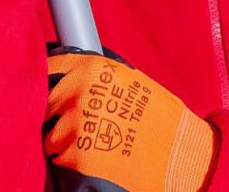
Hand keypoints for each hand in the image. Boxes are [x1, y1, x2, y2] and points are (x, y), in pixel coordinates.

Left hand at [45, 48, 217, 191]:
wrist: (181, 152)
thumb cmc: (160, 116)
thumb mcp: (129, 80)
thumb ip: (96, 77)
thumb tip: (68, 75)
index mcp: (90, 69)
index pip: (50, 69)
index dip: (50, 80)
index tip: (50, 87)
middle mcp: (77, 94)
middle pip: (47, 104)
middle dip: (58, 114)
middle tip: (78, 123)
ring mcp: (75, 126)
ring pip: (51, 135)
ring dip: (64, 140)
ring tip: (92, 142)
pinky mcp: (77, 156)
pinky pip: (60, 157)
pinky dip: (72, 159)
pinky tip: (95, 157)